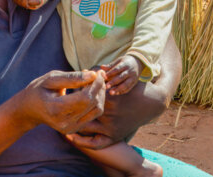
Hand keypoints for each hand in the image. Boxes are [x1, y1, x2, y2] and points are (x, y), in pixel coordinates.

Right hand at [16, 70, 105, 134]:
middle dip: (99, 87)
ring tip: (92, 81)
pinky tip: (88, 90)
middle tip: (97, 73)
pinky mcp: (75, 129)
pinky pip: (93, 114)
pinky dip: (95, 101)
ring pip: (97, 109)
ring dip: (99, 94)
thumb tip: (94, 75)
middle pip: (93, 103)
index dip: (95, 84)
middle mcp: (64, 122)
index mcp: (56, 109)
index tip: (98, 71)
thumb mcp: (51, 79)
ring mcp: (70, 128)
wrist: (29, 110)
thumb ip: (72, 78)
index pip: (85, 98)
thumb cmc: (39, 90)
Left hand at [66, 36, 180, 149]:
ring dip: (72, 123)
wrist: (152, 104)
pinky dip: (82, 142)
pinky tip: (71, 136)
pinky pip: (95, 143)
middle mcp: (109, 113)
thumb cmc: (134, 87)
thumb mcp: (120, 78)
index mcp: (109, 97)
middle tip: (60, 106)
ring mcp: (111, 127)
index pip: (84, 95)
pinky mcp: (114, 136)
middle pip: (81, 110)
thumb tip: (86, 69)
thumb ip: (103, 75)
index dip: (74, 93)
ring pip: (84, 126)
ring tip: (61, 119)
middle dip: (70, 108)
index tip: (66, 91)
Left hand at [101, 55, 141, 95]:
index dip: (110, 73)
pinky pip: (128, 88)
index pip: (117, 69)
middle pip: (121, 77)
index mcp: (125, 64)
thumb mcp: (119, 60)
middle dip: (113, 82)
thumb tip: (101, 67)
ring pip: (126, 84)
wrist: (138, 63)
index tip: (104, 77)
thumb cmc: (125, 61)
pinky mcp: (134, 82)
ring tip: (111, 92)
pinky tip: (116, 93)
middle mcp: (130, 71)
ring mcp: (133, 77)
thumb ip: (111, 65)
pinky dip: (122, 91)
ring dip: (118, 89)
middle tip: (106, 87)